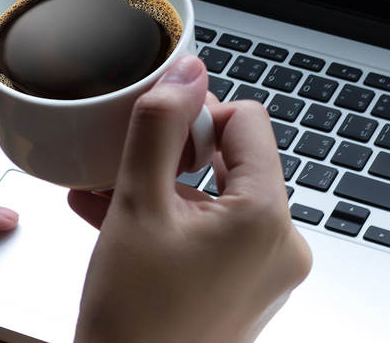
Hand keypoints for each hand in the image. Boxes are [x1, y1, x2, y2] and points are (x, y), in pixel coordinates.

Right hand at [67, 56, 311, 342]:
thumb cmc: (132, 323)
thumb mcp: (135, 205)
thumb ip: (159, 127)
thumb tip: (186, 71)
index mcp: (267, 219)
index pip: (247, 120)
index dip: (195, 117)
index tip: (153, 138)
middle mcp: (282, 246)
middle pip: (233, 158)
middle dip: (173, 156)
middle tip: (124, 168)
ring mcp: (266, 272)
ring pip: (216, 196)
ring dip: (162, 188)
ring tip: (107, 195)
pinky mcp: (245, 289)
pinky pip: (213, 232)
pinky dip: (172, 220)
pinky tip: (118, 220)